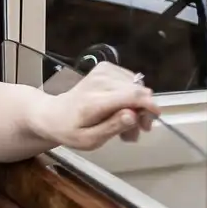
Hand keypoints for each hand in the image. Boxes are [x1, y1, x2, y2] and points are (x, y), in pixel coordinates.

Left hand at [37, 62, 157, 151]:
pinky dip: (130, 95)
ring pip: (137, 86)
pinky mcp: (106, 67)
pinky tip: (121, 108)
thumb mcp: (89, 140)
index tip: (153, 119)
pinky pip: (130, 81)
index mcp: (94, 101)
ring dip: (137, 105)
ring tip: (126, 122)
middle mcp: (100, 81)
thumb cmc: (70, 130)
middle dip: (143, 111)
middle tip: (136, 131)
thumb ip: (112, 128)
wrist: (53, 114)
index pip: (132, 95)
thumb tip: (132, 115)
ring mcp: (103, 71)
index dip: (150, 106)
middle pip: (138, 90)